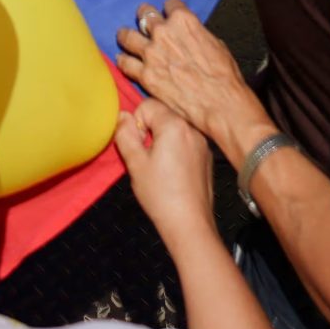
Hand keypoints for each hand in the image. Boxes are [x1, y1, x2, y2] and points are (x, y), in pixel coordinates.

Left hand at [116, 0, 254, 137]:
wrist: (219, 102)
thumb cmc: (223, 76)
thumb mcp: (215, 43)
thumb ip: (196, 35)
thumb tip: (189, 37)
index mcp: (184, 21)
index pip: (170, 3)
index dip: (170, 9)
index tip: (168, 14)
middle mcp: (163, 32)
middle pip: (144, 15)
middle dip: (144, 17)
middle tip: (143, 22)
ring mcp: (151, 53)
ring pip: (127, 36)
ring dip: (126, 36)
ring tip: (124, 37)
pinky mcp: (145, 75)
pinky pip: (125, 63)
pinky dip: (123, 61)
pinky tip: (124, 60)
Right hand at [116, 98, 216, 238]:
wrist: (189, 224)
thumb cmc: (160, 194)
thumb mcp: (134, 163)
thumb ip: (125, 134)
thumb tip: (123, 116)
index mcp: (175, 125)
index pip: (148, 105)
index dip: (137, 123)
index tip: (138, 146)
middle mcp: (192, 130)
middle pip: (163, 116)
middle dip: (150, 132)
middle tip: (146, 159)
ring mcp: (203, 144)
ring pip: (175, 131)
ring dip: (163, 142)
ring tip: (159, 169)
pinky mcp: (207, 158)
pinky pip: (186, 144)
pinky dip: (177, 151)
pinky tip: (174, 175)